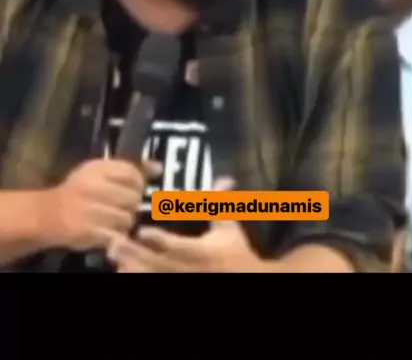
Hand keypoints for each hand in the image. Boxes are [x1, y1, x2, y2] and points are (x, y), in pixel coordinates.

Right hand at [39, 158, 159, 251]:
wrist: (49, 214)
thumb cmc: (79, 190)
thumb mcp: (100, 172)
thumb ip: (130, 169)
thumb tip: (159, 167)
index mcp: (97, 168)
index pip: (132, 173)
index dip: (137, 183)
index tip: (131, 188)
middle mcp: (94, 187)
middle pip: (133, 197)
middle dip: (131, 203)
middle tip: (122, 206)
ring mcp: (91, 210)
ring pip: (128, 218)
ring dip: (124, 221)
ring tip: (114, 219)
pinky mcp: (90, 231)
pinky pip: (117, 234)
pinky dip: (116, 234)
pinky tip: (108, 229)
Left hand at [107, 177, 264, 272]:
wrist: (246, 280)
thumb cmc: (236, 254)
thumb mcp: (230, 229)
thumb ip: (221, 205)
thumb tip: (224, 178)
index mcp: (201, 253)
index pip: (177, 247)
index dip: (159, 240)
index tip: (142, 230)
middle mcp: (188, 269)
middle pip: (157, 264)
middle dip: (136, 254)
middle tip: (115, 242)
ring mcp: (180, 281)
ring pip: (152, 277)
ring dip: (132, 267)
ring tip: (114, 255)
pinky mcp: (176, 286)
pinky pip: (153, 284)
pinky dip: (138, 277)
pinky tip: (123, 270)